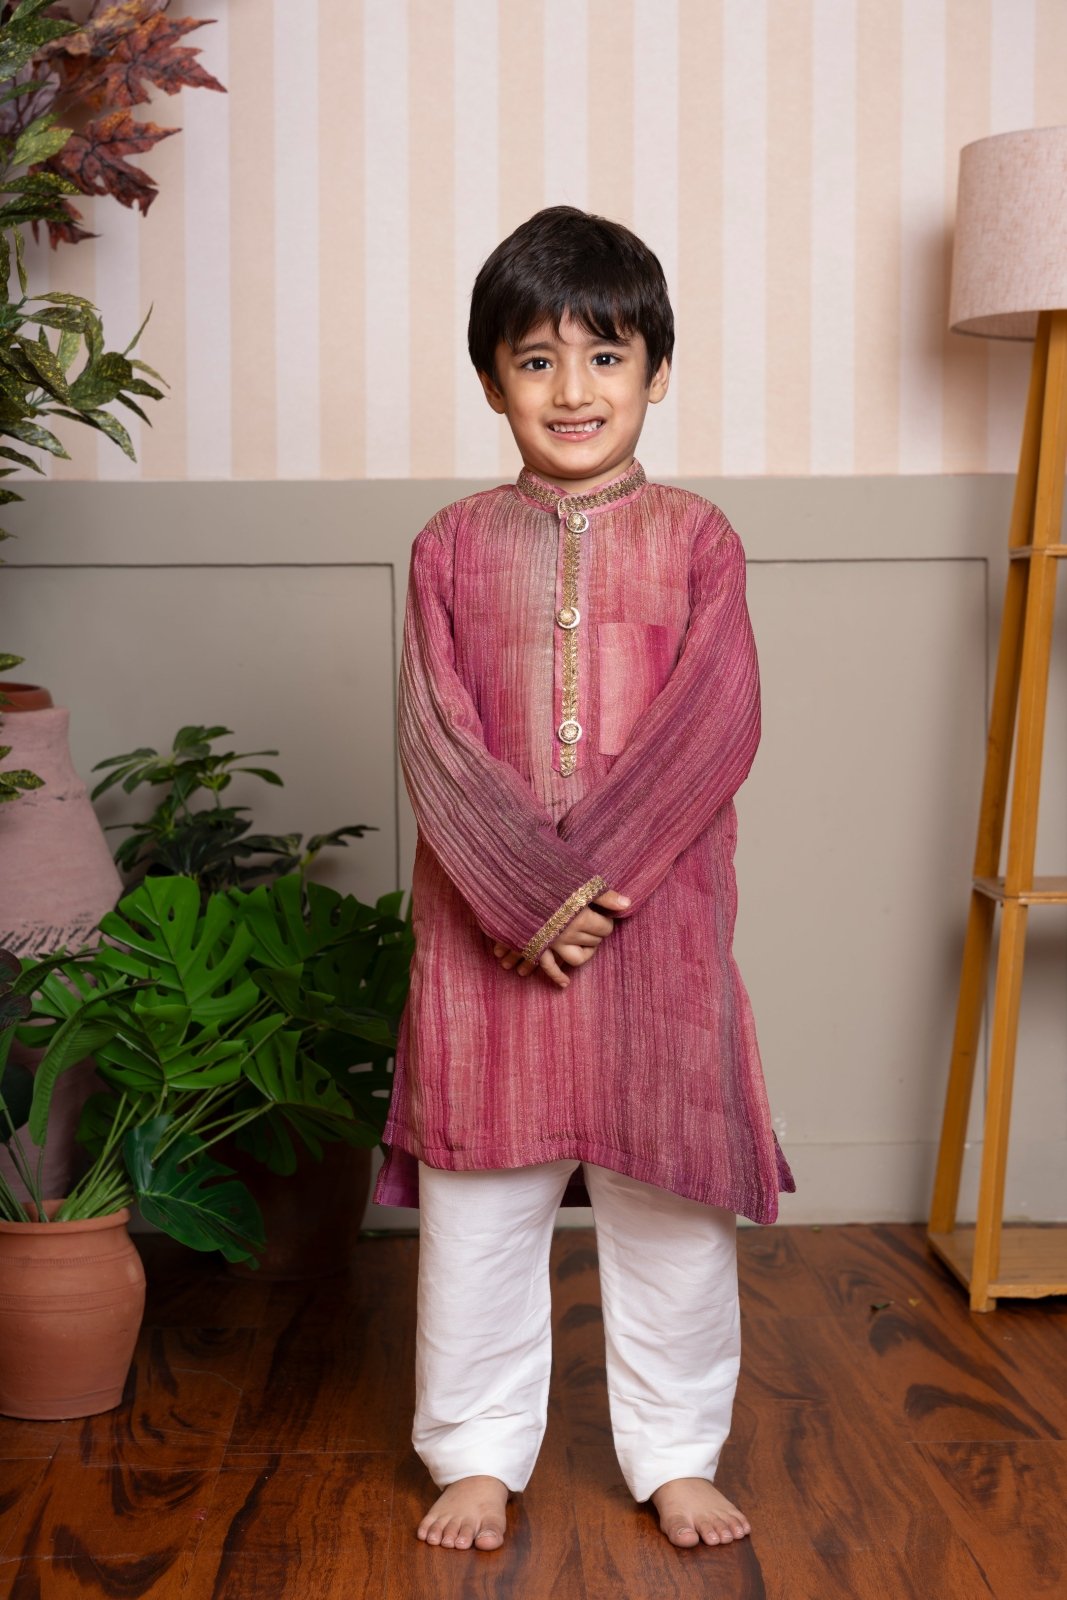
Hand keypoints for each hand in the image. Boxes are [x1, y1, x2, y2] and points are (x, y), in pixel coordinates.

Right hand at [491, 890, 630, 988]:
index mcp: (580, 917)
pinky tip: (565, 984)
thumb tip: (627, 904)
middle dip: (596, 932)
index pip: (604, 927)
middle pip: (593, 940)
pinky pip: (548, 968)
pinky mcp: (535, 946)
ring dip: (584, 953)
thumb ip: (603, 894)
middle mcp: (567, 933)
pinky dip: (557, 977)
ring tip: (587, 944)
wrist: (507, 881)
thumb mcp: (576, 880)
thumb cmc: (543, 876)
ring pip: (576, 957)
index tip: (603, 912)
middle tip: (594, 921)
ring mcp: (551, 943)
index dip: (607, 920)